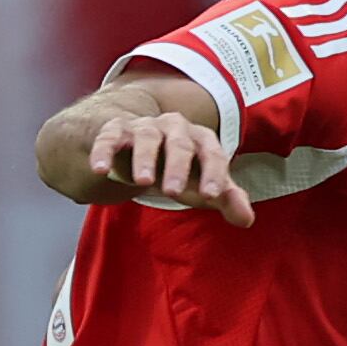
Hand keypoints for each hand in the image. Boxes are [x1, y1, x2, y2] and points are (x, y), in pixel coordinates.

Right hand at [84, 110, 254, 224]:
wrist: (136, 150)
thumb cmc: (179, 169)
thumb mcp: (201, 183)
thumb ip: (226, 199)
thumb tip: (247, 218)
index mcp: (200, 138)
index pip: (212, 152)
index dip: (213, 172)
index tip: (211, 195)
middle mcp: (174, 127)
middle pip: (179, 143)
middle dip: (177, 166)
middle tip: (173, 192)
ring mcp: (144, 127)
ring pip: (146, 137)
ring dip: (144, 158)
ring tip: (142, 182)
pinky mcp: (115, 130)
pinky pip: (109, 137)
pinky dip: (104, 151)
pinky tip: (99, 170)